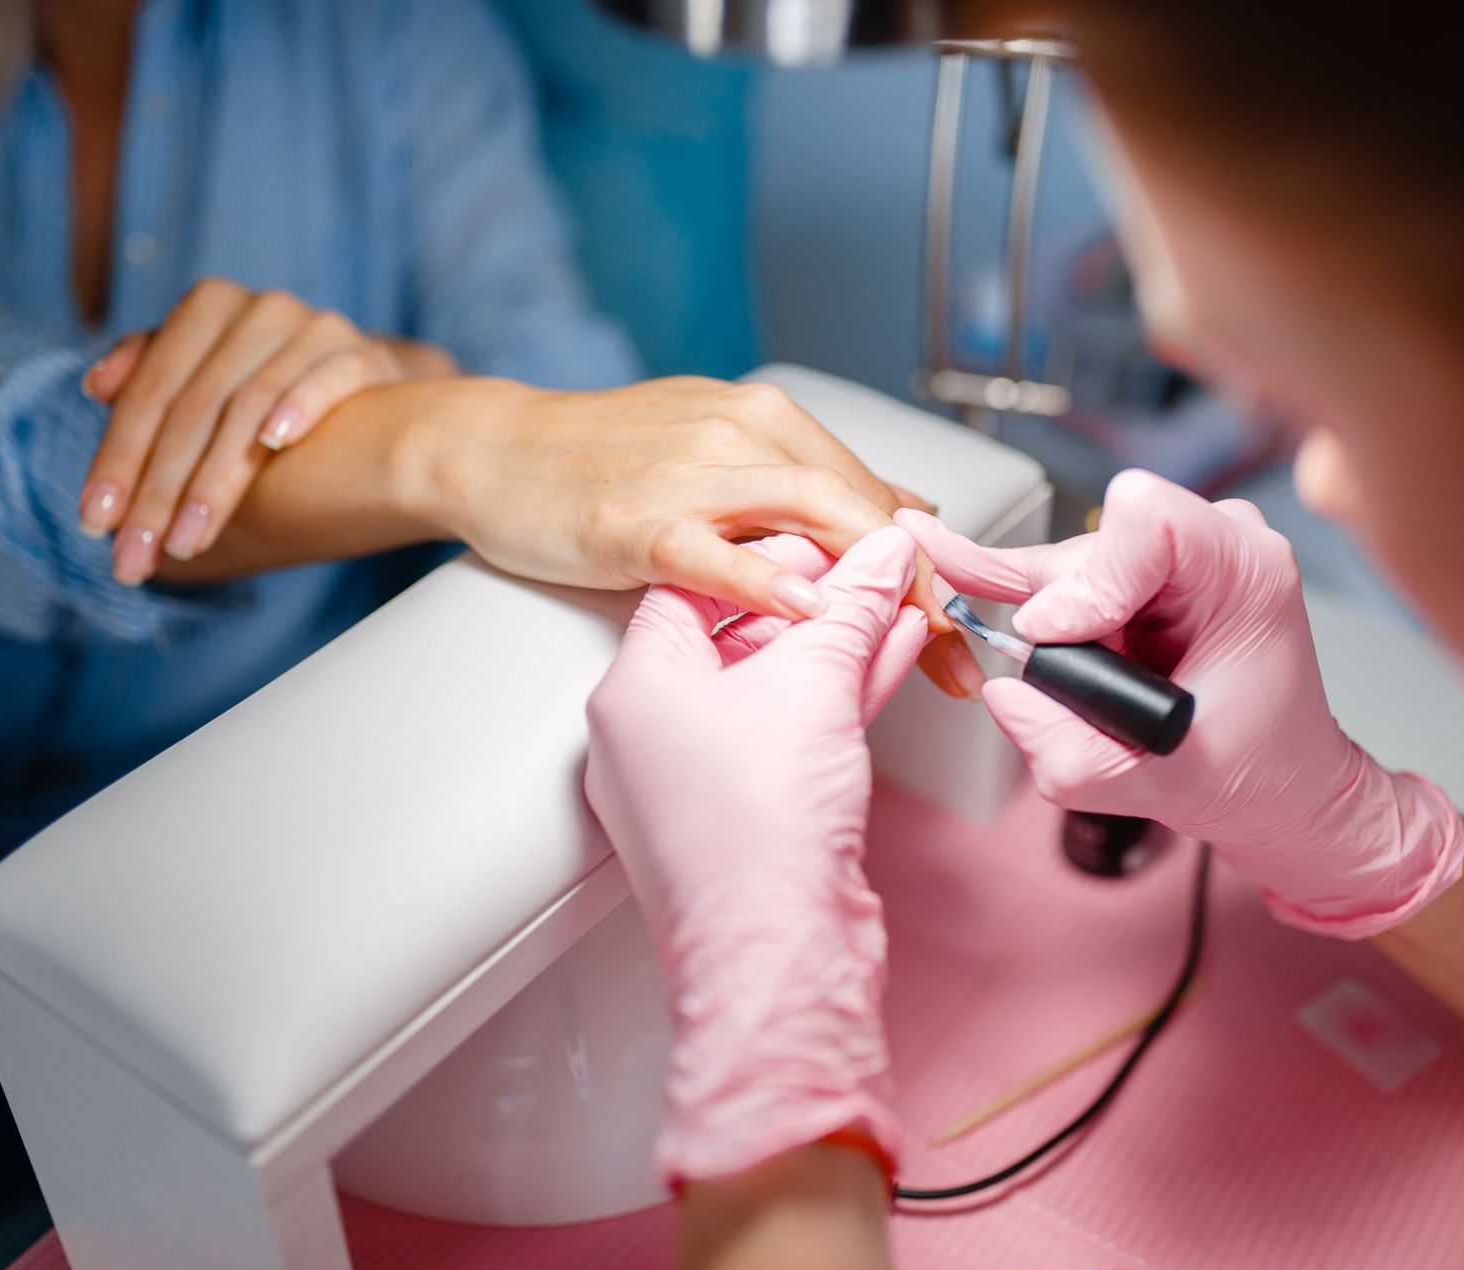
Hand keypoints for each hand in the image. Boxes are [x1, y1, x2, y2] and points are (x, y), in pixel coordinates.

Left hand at [79, 277, 456, 582]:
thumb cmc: (276, 389)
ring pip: (248, 405)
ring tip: (189, 540)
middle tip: (135, 555)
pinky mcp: (363, 354)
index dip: (117, 458)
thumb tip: (95, 386)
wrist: (376, 381)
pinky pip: (328, 380)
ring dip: (214, 482)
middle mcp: (257, 308)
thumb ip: (153, 381)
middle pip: (193, 407)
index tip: (94, 524)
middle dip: (158, 491)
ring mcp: (312, 328)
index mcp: (207, 308)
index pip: (149, 391)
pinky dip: (299, 406)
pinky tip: (274, 443)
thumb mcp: (208, 381)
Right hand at [416, 374, 979, 693]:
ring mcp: (690, 474)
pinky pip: (715, 552)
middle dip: (925, 584)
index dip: (932, 563)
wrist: (494, 449)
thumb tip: (903, 510)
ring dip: (877, 585)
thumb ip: (805, 483)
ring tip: (923, 642)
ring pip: (810, 516)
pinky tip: (808, 613)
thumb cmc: (604, 461)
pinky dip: (766, 582)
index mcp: (769, 420)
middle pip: (861, 508)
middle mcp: (743, 433)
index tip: (969, 627)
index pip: (874, 495)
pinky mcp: (636, 519)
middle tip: (963, 654)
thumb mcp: (718, 453)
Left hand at [584, 525, 928, 1182]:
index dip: (768, 550)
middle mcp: (651, 734)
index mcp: (633, 689)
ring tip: (897, 606)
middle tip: (870, 567)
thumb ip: (850, 608)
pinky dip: (838, 695)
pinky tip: (891, 659)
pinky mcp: (746, 818)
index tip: (824, 535)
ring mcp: (696, 782)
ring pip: (771, 687)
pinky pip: (791, 733)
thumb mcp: (812, 682)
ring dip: (838, 647)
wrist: (775, 954)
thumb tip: (876, 557)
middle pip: (736, 633)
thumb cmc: (756, 835)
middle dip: (815, 601)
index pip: (694, 581)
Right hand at [898, 470, 1463, 938]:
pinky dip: (1010, 578)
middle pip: (1090, 549)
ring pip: (1068, 565)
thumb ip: (1071, 754)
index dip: (1092, 579)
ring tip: (1095, 686)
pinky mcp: (1140, 567)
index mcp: (1248, 571)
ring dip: (1055, 629)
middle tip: (1083, 687)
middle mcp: (1218, 541)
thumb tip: (1004, 693)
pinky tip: (960, 562)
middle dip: (1063, 621)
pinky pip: (1060, 566)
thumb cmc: (1253, 768)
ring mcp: (1180, 549)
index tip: (1066, 638)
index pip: (1146, 519)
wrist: (1280, 780)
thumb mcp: (1161, 787)